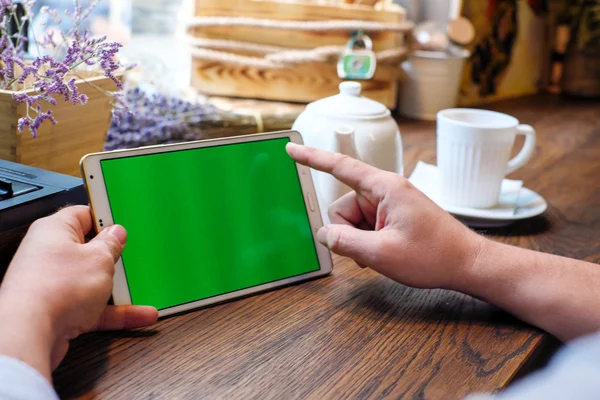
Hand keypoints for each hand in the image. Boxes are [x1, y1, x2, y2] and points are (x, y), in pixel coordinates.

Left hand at [0, 206, 157, 380]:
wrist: (29, 334)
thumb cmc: (54, 290)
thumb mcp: (100, 259)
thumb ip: (111, 244)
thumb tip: (116, 234)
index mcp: (54, 231)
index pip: (84, 214)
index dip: (106, 218)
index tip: (124, 224)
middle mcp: (49, 255)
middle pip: (88, 251)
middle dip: (112, 258)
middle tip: (130, 257)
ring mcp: (52, 284)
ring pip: (92, 282)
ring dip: (117, 289)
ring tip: (140, 291)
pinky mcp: (57, 310)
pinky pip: (92, 307)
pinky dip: (113, 312)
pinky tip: (136, 316)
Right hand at [287, 143, 484, 289]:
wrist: (466, 263)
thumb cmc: (434, 255)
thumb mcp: (382, 253)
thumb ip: (346, 242)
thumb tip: (325, 234)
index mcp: (384, 187)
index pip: (340, 167)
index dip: (312, 158)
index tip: (292, 148)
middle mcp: (385, 191)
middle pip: (343, 205)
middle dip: (346, 231)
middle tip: (368, 251)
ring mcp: (390, 204)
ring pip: (352, 219)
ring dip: (358, 239)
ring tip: (382, 254)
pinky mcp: (393, 216)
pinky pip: (365, 225)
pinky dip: (367, 241)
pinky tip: (384, 253)